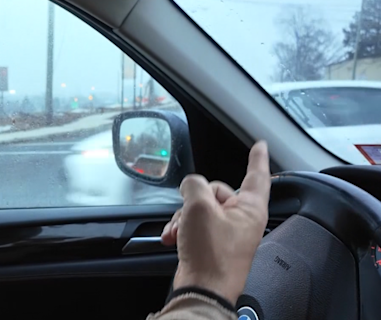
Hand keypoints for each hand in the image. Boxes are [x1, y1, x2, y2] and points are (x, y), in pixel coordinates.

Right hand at [161, 141, 270, 303]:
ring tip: (178, 232)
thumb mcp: (198, 208)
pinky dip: (182, 230)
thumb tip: (190, 185)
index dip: (257, 158)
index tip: (261, 145)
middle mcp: (242, 220)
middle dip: (193, 200)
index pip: (256, 175)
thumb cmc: (210, 254)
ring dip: (183, 218)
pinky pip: (195, 226)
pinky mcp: (213, 245)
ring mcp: (228, 234)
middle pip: (215, 192)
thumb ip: (194, 185)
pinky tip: (174, 238)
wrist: (203, 289)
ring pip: (200, 210)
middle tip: (187, 213)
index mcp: (250, 209)